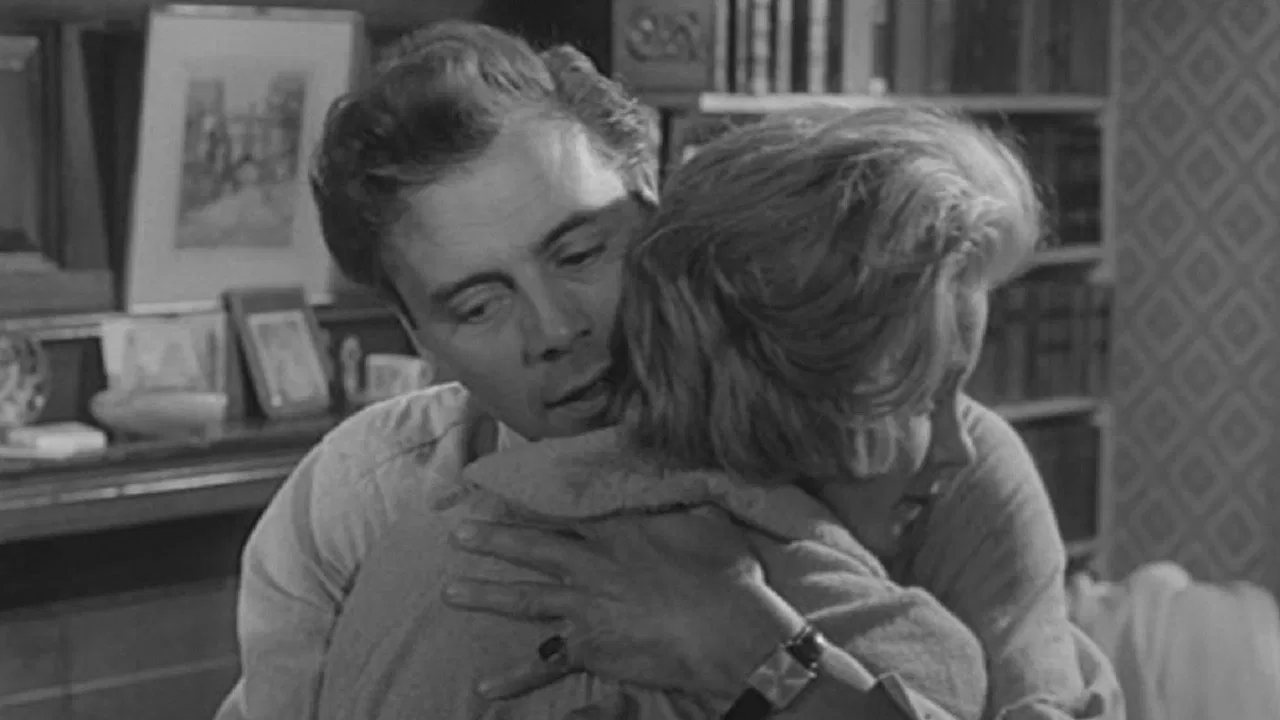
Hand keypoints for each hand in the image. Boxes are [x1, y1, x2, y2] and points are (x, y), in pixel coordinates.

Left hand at [444, 507, 804, 704]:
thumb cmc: (726, 578)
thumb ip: (683, 503)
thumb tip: (681, 480)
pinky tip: (485, 686)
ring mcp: (585, 609)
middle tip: (458, 535)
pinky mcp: (589, 650)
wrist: (728, 634)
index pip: (563, 511)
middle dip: (492, 541)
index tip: (497, 493)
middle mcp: (591, 566)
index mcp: (618, 531)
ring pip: (524, 599)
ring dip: (486, 595)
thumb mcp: (709, 522)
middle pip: (532, 549)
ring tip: (451, 592)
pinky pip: (544, 664)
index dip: (530, 502)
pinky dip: (515, 678)